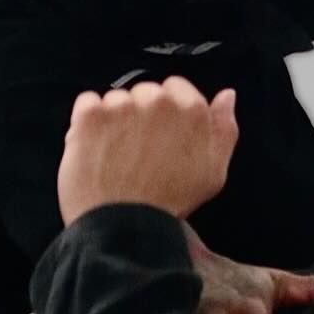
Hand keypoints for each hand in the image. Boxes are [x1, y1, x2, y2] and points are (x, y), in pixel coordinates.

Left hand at [56, 77, 237, 226]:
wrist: (126, 226)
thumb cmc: (170, 203)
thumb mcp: (214, 173)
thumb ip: (224, 129)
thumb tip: (226, 96)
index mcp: (192, 110)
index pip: (176, 87)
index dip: (168, 111)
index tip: (161, 134)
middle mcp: (158, 100)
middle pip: (145, 92)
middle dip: (141, 114)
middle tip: (139, 149)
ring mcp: (122, 105)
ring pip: (117, 99)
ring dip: (114, 119)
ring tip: (116, 154)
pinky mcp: (90, 115)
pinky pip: (87, 103)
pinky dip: (87, 122)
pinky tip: (95, 147)